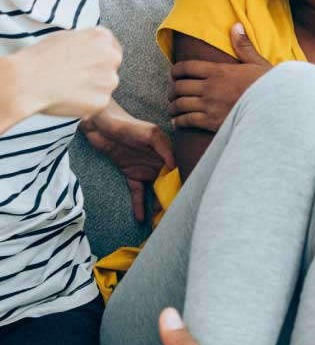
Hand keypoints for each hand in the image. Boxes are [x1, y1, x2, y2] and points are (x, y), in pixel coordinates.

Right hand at [18, 27, 121, 118]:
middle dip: (96, 73)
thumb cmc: (40, 57)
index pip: (111, 47)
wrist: (27, 81)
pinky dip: (86, 104)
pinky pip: (97, 103)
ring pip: (104, 86)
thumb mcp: (66, 36)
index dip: (98, 57)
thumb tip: (92, 48)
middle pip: (109, 68)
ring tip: (68, 88)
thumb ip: (86, 42)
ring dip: (92, 89)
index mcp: (103, 38)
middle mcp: (112, 57)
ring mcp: (109, 80)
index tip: (88, 63)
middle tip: (73, 77)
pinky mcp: (102, 101)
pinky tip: (68, 99)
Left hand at [80, 100, 174, 220]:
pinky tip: (140, 218)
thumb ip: (164, 149)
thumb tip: (174, 168)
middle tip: (173, 215)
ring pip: (155, 190)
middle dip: (171, 199)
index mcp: (166, 151)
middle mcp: (158, 161)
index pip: (178, 172)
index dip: (182, 185)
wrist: (100, 123)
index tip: (184, 200)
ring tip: (159, 221)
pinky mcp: (130, 173)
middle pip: (168, 184)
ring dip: (157, 205)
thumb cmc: (127, 124)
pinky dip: (139, 205)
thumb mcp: (150, 134)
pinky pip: (138, 192)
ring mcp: (144, 168)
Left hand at [169, 24, 271, 131]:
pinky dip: (178, 121)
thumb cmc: (269, 85)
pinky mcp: (212, 122)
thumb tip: (236, 26)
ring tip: (172, 109)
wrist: (275, 107)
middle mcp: (210, 87)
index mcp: (218, 71)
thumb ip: (243, 46)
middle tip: (172, 93)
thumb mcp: (257, 63)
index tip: (174, 74)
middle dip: (172, 90)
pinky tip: (177, 122)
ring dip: (173, 106)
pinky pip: (187, 120)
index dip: (175, 71)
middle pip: (179, 86)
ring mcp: (209, 105)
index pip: (186, 67)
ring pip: (180, 104)